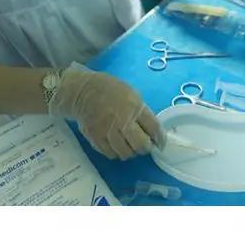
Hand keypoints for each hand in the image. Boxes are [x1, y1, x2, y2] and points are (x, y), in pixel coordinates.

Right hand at [49, 69, 164, 160]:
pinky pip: (111, 154)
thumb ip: (141, 111)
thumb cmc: (110, 90)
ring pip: (127, 153)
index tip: (161, 143)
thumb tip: (151, 131)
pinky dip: (117, 152)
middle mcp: (123, 121)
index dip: (160, 138)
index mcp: (135, 106)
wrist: (83, 91)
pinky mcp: (97, 139)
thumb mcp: (131, 93)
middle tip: (145, 144)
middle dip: (146, 147)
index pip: (154, 128)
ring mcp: (109, 132)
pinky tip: (117, 144)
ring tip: (130, 144)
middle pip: (141, 145)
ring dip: (131, 151)